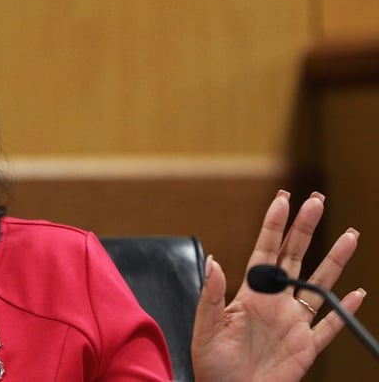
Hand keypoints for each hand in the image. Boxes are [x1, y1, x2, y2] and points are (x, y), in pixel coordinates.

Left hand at [191, 190, 365, 381]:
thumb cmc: (212, 363)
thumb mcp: (206, 327)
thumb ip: (211, 295)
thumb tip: (214, 261)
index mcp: (250, 294)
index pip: (265, 251)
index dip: (274, 226)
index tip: (283, 200)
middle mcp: (275, 302)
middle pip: (295, 257)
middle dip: (305, 229)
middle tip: (317, 202)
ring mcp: (293, 323)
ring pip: (319, 285)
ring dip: (334, 260)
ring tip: (349, 235)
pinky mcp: (306, 347)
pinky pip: (330, 325)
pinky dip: (344, 310)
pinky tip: (356, 292)